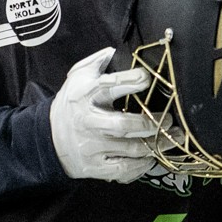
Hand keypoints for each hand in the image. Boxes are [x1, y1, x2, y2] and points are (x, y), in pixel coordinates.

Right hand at [49, 47, 160, 182]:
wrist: (47, 138)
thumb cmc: (71, 104)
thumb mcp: (77, 77)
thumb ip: (96, 63)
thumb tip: (114, 51)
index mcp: (84, 95)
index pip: (109, 86)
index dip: (131, 81)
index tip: (147, 78)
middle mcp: (87, 122)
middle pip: (124, 126)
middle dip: (152, 124)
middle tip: (170, 120)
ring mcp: (90, 147)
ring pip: (130, 149)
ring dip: (156, 145)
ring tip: (173, 139)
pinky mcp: (93, 167)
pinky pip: (123, 170)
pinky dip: (142, 165)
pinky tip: (153, 157)